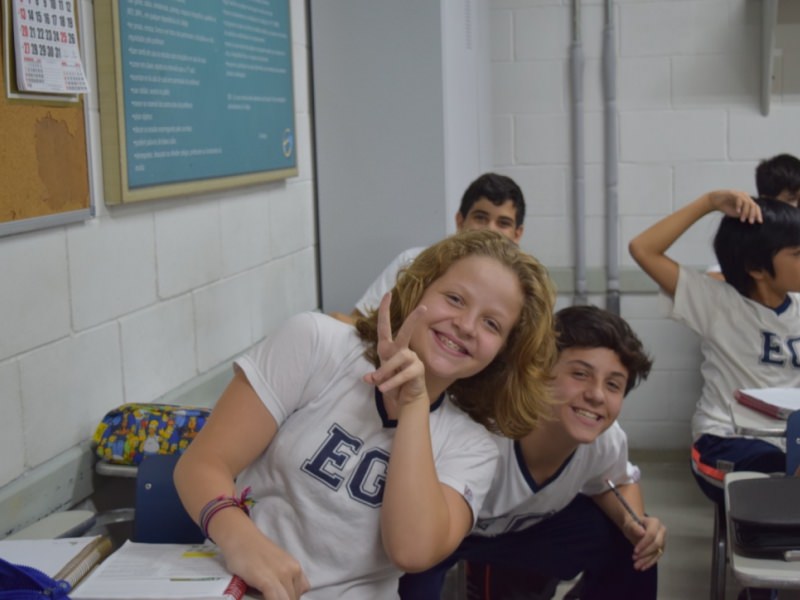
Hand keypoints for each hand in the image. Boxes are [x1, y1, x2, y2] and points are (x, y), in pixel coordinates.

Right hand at [221, 525, 309, 599]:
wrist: (240, 537)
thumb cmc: (254, 552)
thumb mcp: (278, 563)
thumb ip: (286, 577)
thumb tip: (286, 594)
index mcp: (295, 567)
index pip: (301, 592)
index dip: (289, 597)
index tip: (279, 595)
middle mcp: (293, 570)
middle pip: (294, 597)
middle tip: (269, 596)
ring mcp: (281, 575)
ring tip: (264, 597)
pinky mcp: (267, 581)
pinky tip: (261, 599)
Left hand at [363, 293, 428, 412]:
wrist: (405, 400)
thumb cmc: (392, 384)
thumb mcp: (379, 379)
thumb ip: (374, 376)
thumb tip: (368, 378)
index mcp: (388, 348)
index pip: (385, 326)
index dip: (385, 310)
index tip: (388, 294)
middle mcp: (401, 350)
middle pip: (406, 332)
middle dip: (413, 319)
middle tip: (423, 308)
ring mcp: (412, 359)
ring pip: (400, 357)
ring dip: (386, 370)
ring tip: (378, 382)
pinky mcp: (418, 370)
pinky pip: (405, 373)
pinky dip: (392, 381)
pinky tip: (384, 389)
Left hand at [625, 514, 666, 570]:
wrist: (634, 526)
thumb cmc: (631, 523)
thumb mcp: (629, 523)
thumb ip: (634, 527)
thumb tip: (642, 533)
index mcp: (655, 522)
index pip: (651, 534)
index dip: (644, 544)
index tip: (635, 551)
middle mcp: (662, 531)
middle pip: (656, 544)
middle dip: (645, 553)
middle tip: (634, 558)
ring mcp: (663, 540)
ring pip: (657, 552)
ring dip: (647, 560)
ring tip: (636, 566)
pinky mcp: (661, 548)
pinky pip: (657, 556)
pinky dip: (650, 562)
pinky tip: (642, 567)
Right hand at [708, 190, 761, 222]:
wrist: (715, 201)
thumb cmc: (726, 207)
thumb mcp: (737, 213)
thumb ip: (745, 214)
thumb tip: (754, 219)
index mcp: (748, 201)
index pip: (756, 207)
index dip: (758, 214)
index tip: (759, 222)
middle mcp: (746, 197)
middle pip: (753, 205)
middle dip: (753, 214)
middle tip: (750, 222)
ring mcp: (740, 194)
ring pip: (747, 203)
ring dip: (745, 212)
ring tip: (742, 220)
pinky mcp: (734, 193)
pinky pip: (739, 199)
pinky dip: (739, 206)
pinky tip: (737, 212)